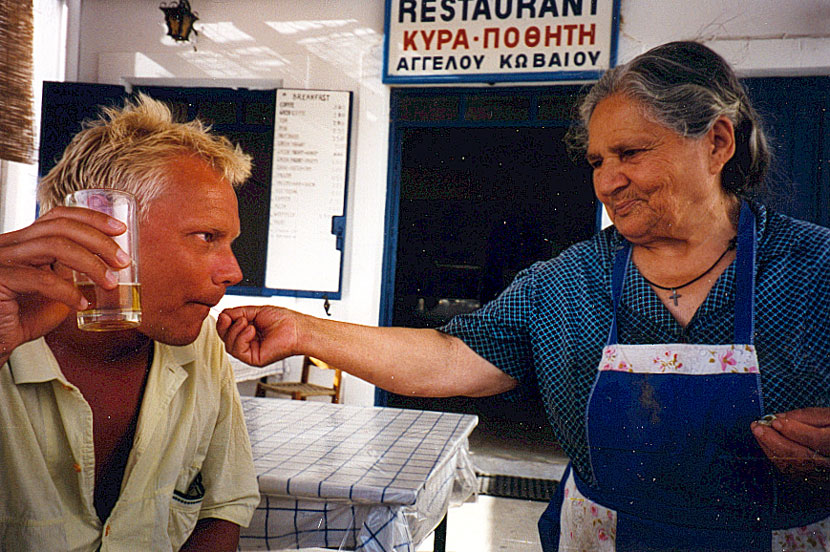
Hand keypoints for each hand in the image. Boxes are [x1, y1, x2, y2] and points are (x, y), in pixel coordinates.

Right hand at [0, 206, 130, 359]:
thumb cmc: (19, 319)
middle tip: (123, 260)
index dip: (91, 218)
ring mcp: (1, 259)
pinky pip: (42, 279)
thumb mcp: (53, 291)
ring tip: (110, 282)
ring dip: (91, 263)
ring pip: (54, 246)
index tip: (120, 229)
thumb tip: (108, 271)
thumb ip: (72, 276)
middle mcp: (9, 244)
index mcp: (23, 242)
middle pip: (61, 227)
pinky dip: (69, 292)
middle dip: (99, 241)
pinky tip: (82, 305)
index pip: (58, 216)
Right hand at [216, 306, 299, 365]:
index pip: (227, 330)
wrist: (296, 328)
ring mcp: (250, 352)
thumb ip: (238, 313)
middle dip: (225, 327)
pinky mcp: (253, 359)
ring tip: (246, 322)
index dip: (223, 322)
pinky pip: (238, 350)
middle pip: (225, 338)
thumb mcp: (255, 311)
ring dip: (234, 331)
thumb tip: (222, 314)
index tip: (225, 314)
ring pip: (229, 345)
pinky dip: (241, 338)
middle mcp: (247, 343)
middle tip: (231, 318)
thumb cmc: (283, 320)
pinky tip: (251, 330)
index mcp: (247, 332)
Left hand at [751, 407, 829, 486]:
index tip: (775, 421)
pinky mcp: (811, 476)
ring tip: (758, 431)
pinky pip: (789, 469)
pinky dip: (774, 454)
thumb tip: (781, 417)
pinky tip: (766, 442)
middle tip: (758, 427)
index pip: (816, 440)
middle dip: (774, 440)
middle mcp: (829, 462)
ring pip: (791, 465)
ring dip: (770, 447)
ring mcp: (821, 472)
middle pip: (800, 456)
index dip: (793, 430)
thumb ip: (808, 416)